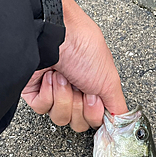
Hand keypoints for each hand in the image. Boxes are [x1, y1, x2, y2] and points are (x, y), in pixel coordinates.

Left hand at [22, 0, 127, 131]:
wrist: (52, 34)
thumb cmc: (82, 46)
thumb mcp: (110, 80)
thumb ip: (118, 107)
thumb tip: (120, 121)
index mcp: (94, 88)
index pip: (95, 119)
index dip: (94, 113)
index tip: (94, 97)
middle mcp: (75, 90)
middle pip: (78, 122)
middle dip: (78, 105)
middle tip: (79, 85)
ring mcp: (54, 91)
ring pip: (59, 117)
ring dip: (63, 97)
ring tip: (63, 76)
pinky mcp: (35, 91)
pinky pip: (42, 108)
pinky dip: (47, 93)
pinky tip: (49, 77)